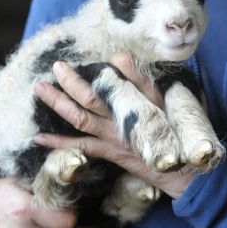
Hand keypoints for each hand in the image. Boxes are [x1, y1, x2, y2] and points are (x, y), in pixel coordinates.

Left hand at [33, 56, 196, 198]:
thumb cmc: (186, 134)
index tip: (103, 52)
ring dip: (58, 103)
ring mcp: (116, 135)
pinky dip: (59, 142)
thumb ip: (161, 81)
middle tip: (56, 66)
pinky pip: (81, 147)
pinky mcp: (111, 151)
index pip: (127, 79)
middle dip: (72, 81)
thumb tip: (135, 58)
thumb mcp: (182, 101)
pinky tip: (40, 136)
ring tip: (40, 89)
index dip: (114, 66)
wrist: (187, 174)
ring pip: (81, 118)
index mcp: (147, 101)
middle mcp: (127, 117)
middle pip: (93, 97)